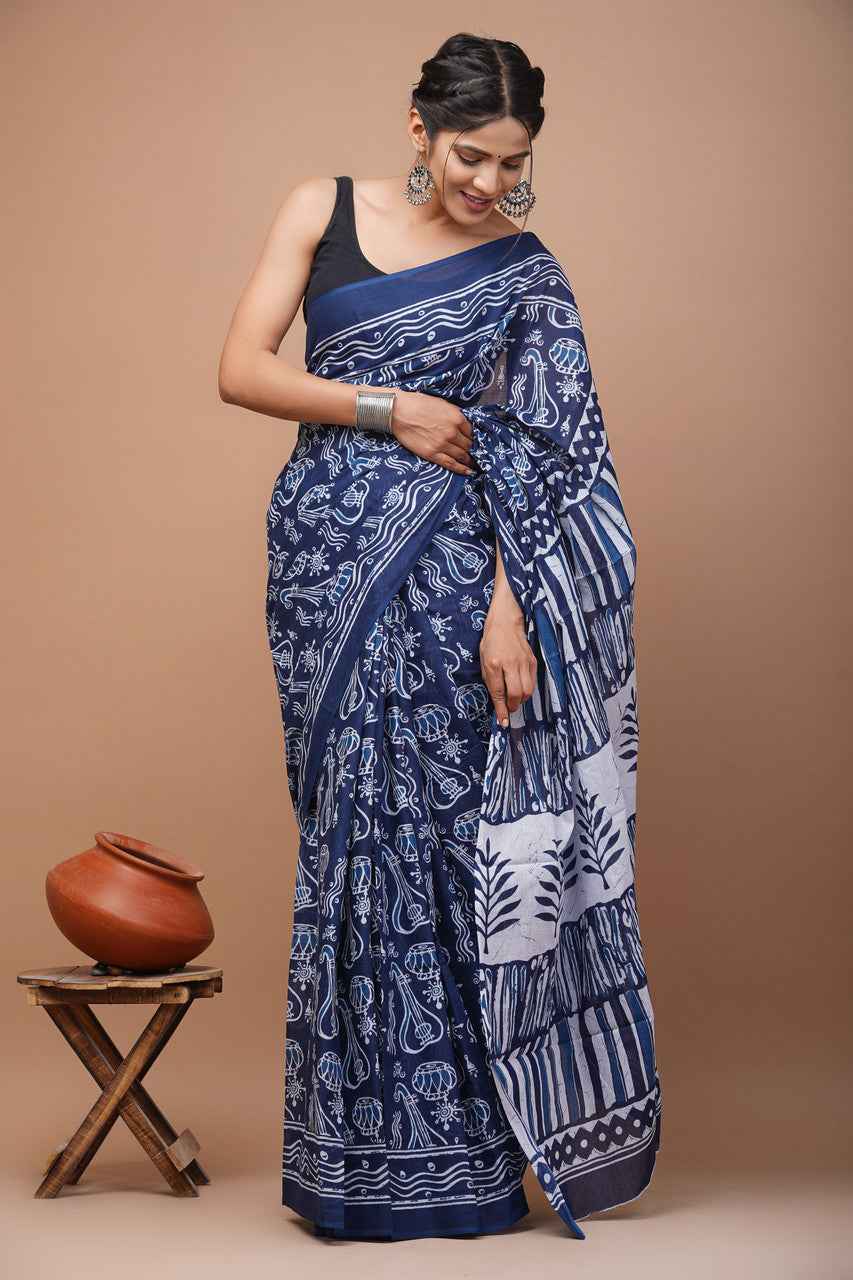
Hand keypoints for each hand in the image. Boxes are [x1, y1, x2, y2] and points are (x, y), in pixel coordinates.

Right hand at [390, 390, 474, 475]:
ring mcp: (442, 444)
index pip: (471, 431)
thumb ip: (454, 414)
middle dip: (472, 449)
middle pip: (468, 445)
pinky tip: (468, 472)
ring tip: (472, 463)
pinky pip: (451, 464)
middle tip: (474, 453)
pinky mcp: (432, 454)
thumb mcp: (442, 404)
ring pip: (462, 455)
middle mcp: (452, 432)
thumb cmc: (418, 404)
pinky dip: (462, 469)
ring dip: (469, 460)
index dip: (472, 437)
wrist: (398, 411)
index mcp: (456, 417)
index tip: (472, 441)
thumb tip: (462, 424)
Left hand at [480, 603, 536, 727]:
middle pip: (516, 694)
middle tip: (509, 708)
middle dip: (513, 706)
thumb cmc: (491, 641)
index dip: (501, 709)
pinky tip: (521, 689)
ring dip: (521, 700)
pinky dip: (528, 690)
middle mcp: (510, 663)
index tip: (503, 722)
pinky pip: (533, 682)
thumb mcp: (483, 660)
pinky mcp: (533, 660)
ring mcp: (524, 662)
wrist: (506, 621)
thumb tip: (498, 700)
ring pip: (527, 690)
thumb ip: (490, 680)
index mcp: (493, 663)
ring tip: (514, 698)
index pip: (498, 692)